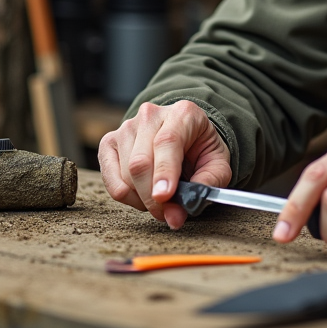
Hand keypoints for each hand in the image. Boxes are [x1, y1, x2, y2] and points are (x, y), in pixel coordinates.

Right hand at [98, 100, 231, 229]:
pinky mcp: (109, 142)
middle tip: (167, 214)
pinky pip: (110, 178)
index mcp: (182, 113)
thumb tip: (176, 214)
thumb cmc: (202, 150)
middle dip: (152, 197)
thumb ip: (204, 186)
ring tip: (160, 199)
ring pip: (125, 173)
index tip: (164, 197)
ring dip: (142, 198)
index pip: (167, 141)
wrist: (187, 135)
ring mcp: (127, 126)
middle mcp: (150, 115)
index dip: (164, 172)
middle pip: (140, 161)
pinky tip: (142, 195)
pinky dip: (126, 195)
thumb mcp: (217, 165)